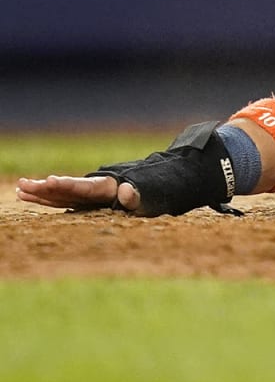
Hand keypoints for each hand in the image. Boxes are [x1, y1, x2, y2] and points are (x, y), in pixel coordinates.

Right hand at [16, 175, 140, 211]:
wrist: (147, 188)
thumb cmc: (148, 197)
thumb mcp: (145, 199)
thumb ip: (134, 196)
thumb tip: (126, 190)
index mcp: (105, 188)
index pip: (83, 187)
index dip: (67, 184)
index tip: (51, 180)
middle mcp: (91, 190)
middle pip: (66, 189)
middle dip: (46, 188)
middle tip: (24, 184)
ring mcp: (84, 196)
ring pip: (59, 193)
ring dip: (40, 191)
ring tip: (20, 188)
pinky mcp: (80, 201)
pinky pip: (59, 200)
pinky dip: (44, 197)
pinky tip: (25, 194)